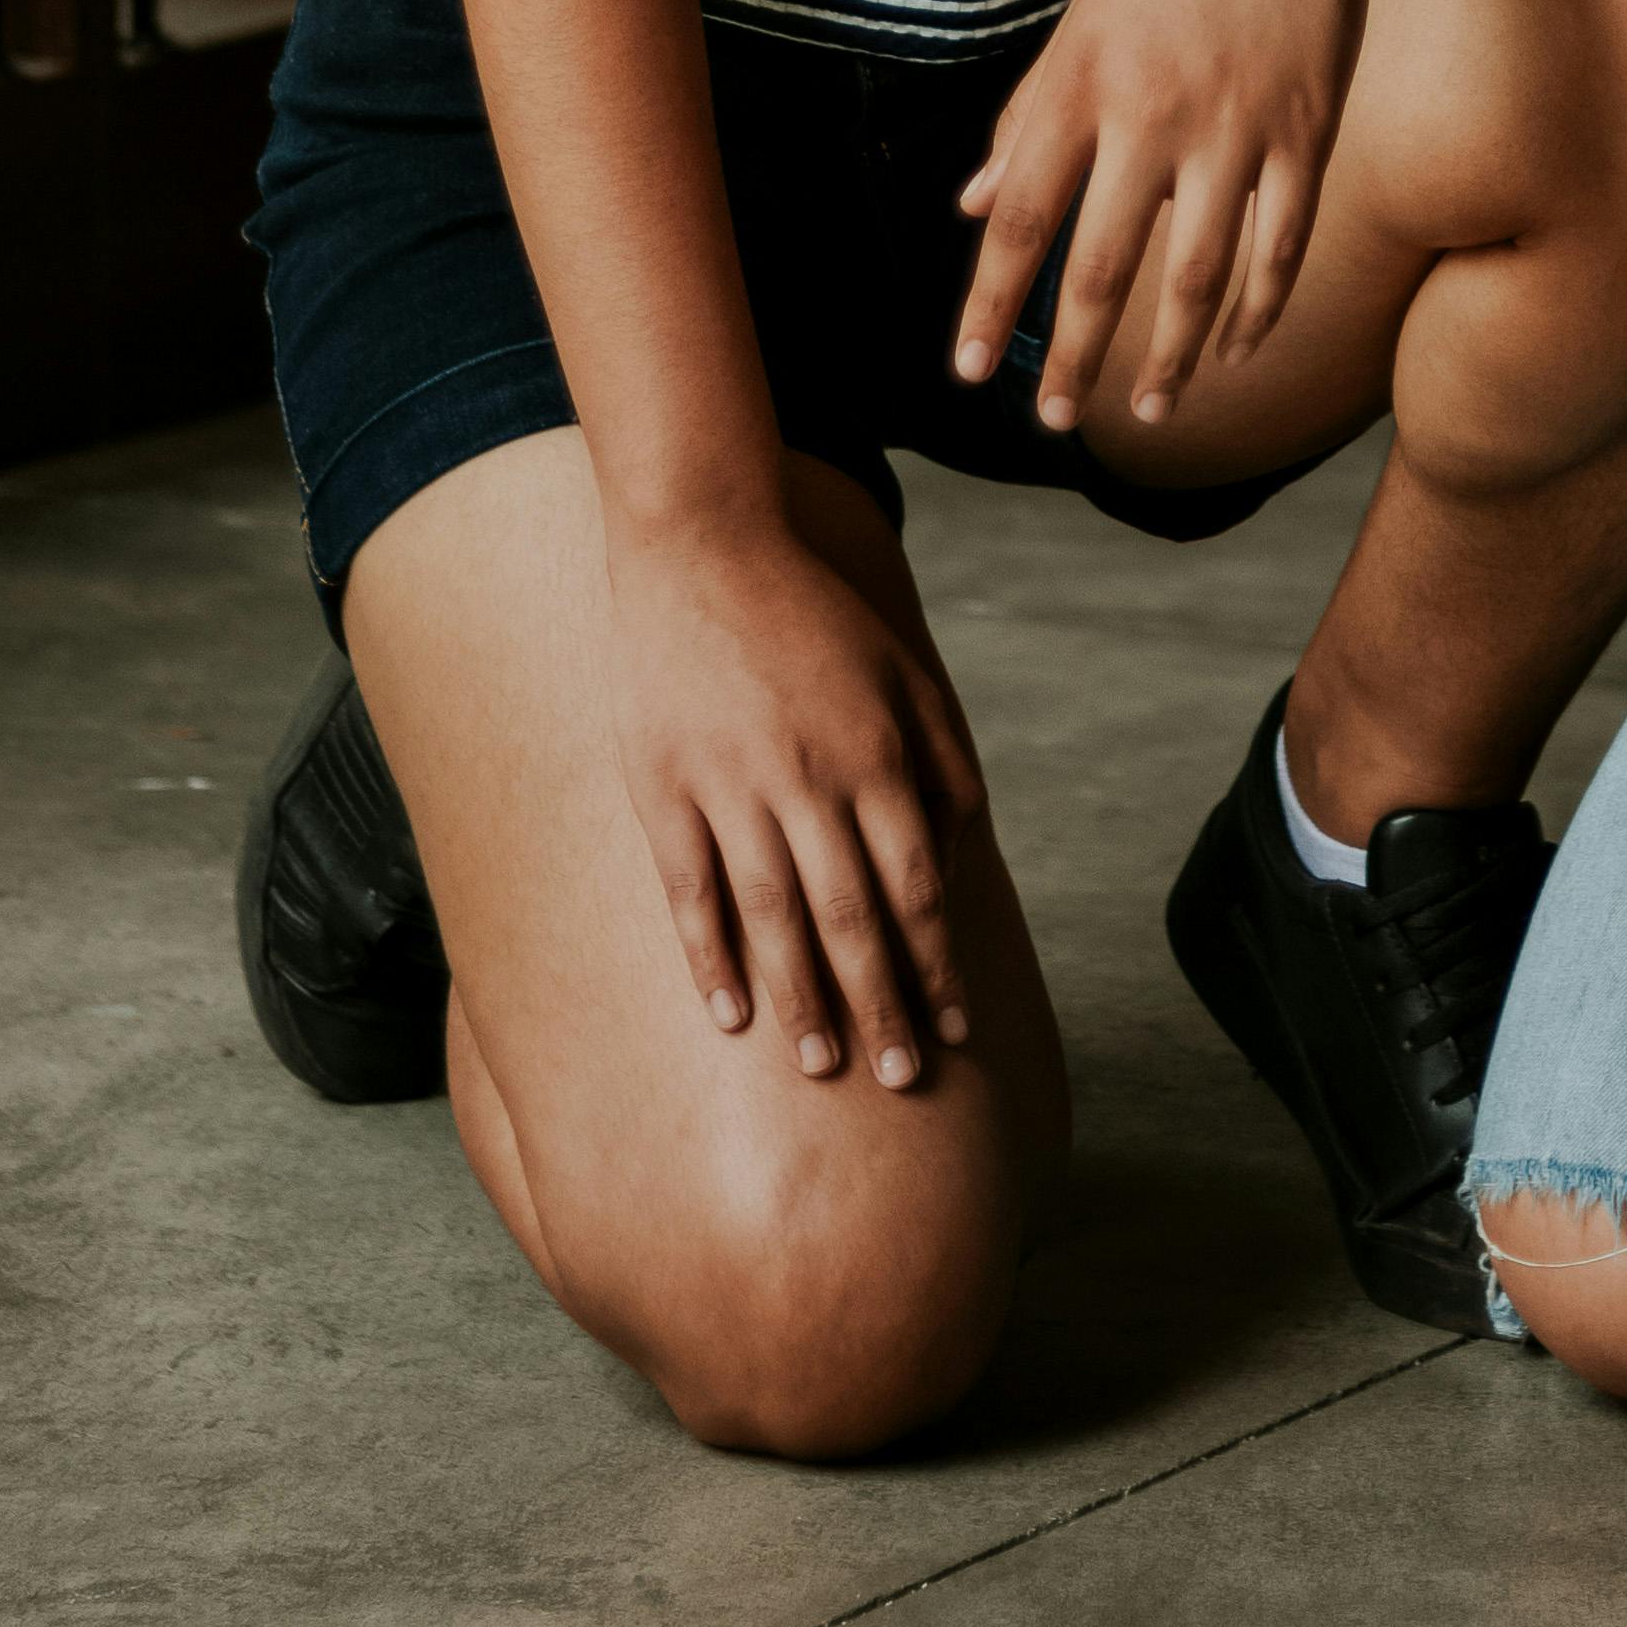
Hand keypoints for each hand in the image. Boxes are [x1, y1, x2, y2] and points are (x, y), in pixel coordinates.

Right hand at [604, 513, 983, 1088]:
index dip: (938, 964)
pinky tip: (731, 1016)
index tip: (954, 1030)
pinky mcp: (665, 789)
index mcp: (876, 754)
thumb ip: (943, 758)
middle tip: (901, 1081)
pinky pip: (692, 892)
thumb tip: (962, 852)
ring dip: (804, 1000)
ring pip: (777, 917)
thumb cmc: (812, 614)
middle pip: (855, 918)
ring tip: (826, 1065)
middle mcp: (811, 779)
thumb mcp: (905, 670)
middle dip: (884, 1005)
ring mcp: (732, 787)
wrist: (703, 545)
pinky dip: (712, 959)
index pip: (917, 886)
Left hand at [950, 0, 1411, 439]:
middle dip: (1076, 359)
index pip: (1019, 219)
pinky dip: (1258, 309)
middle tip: (1057, 423)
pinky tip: (1233, 349)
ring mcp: (1236, 126)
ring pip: (1199, 275)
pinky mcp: (1307, 130)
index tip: (969, 370)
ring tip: (1149, 411)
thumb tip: (973, 208)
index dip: (991, 304)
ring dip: (1170, 357)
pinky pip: (1282, 244)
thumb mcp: (1081, 22)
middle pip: (1103, 267)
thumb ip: (1028, 119)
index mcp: (1081, 84)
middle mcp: (1152, 113)